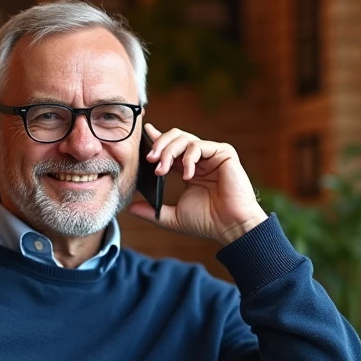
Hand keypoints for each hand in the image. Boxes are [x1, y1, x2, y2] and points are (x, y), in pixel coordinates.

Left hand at [128, 123, 267, 244]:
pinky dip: (189, 158)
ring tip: (162, 170)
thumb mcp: (172, 217)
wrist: (230, 227)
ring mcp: (212, 155)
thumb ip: (152, 212)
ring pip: (184, 138)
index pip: (171, 148)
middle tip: (150, 160)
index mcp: (189, 169)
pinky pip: (199, 146)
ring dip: (169, 151)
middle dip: (159, 146)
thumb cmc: (207, 222)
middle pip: (175, 137)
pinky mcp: (224, 153)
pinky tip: (187, 176)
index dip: (158, 138)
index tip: (146, 133)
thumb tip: (130, 208)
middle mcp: (200, 159)